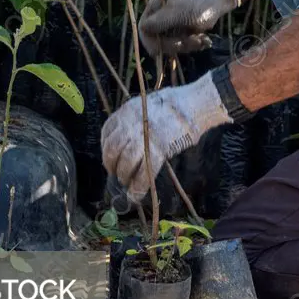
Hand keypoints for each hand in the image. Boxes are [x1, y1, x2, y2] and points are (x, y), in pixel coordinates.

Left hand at [101, 72, 230, 200]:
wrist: (193, 104)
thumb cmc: (174, 103)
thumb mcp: (146, 104)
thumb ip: (135, 119)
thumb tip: (129, 137)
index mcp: (127, 111)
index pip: (107, 132)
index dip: (105, 147)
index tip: (110, 156)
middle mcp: (131, 123)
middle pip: (112, 149)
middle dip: (111, 165)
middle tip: (115, 173)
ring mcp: (144, 137)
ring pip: (126, 162)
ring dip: (124, 176)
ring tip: (126, 183)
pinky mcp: (159, 150)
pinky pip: (144, 172)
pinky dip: (138, 186)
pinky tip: (136, 194)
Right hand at [138, 0, 238, 55]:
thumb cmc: (198, 2)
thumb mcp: (177, 12)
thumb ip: (158, 22)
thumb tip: (142, 30)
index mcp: (155, 8)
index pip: (144, 30)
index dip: (153, 43)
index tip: (164, 50)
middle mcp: (161, 16)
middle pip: (159, 41)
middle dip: (176, 45)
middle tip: (193, 42)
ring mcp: (173, 23)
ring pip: (173, 45)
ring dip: (188, 46)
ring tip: (203, 39)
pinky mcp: (185, 30)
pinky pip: (184, 44)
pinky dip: (195, 44)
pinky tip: (205, 40)